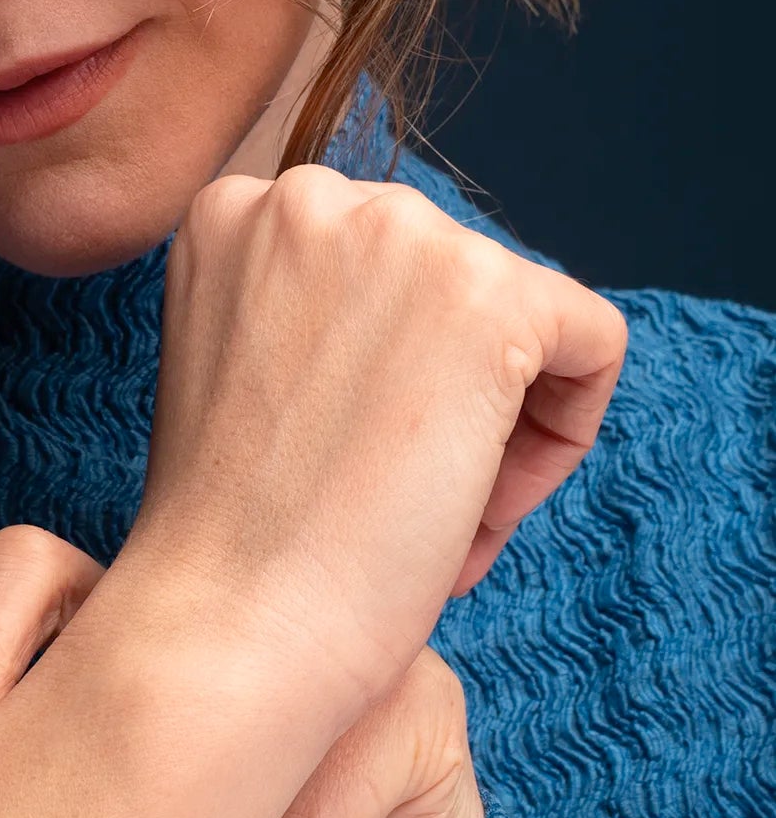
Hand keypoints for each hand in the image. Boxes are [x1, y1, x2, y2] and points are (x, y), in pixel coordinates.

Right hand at [130, 164, 627, 710]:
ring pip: (520, 316)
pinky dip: (559, 436)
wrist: (227, 621)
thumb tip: (423, 320)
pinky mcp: (486, 295)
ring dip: (493, 425)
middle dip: (440, 395)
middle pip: (448, 282)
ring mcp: (397, 234)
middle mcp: (307, 197)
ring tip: (424, 521)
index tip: (343, 460)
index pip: (373, 265)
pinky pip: (590, 343)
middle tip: (386, 504)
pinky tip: (477, 507)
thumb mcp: (245, 370)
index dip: (376, 374)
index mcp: (235, 212)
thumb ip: (312, 310)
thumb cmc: (229, 530)